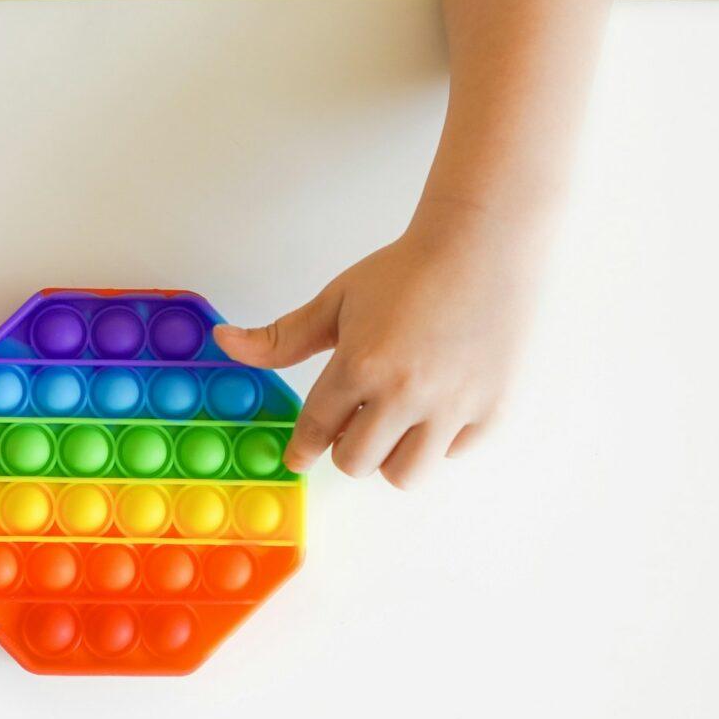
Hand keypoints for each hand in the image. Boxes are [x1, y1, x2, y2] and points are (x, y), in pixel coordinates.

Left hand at [214, 207, 543, 487]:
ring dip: (391, 456)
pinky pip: (453, 454)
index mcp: (361, 365)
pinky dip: (440, 440)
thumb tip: (225, 342)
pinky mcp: (493, 410)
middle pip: (355, 463)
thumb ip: (282, 337)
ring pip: (404, 474)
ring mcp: (453, 406)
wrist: (483, 244)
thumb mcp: (337, 300)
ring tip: (394, 424)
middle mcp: (406, 393)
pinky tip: (438, 406)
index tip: (300, 456)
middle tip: (355, 425)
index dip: (303, 447)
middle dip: (347, 447)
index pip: (316, 429)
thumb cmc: (409, 270)